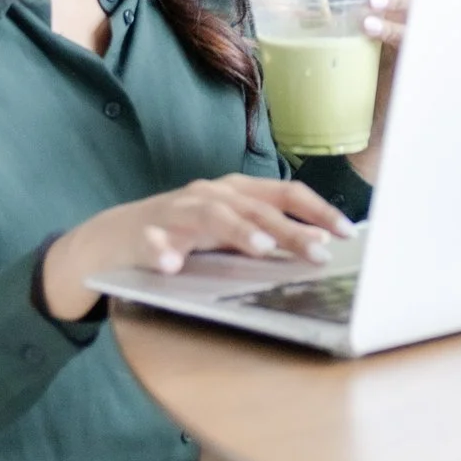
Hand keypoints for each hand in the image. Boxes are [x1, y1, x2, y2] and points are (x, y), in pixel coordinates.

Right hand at [40, 174, 350, 322]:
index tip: (347, 233)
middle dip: (289, 231)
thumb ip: (270, 233)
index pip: (285, 194)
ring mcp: (175, 212)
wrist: (114, 238)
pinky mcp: (142, 234)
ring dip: (237, 231)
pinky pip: (151, 243)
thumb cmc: (185, 234)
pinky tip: (171, 267)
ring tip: (262, 249)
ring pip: (210, 216)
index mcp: (236, 193)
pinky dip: (162, 253)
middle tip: (318, 253)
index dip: (318, 211)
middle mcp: (210, 195)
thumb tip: (320, 241)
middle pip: (256, 208)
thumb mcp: (231, 231)